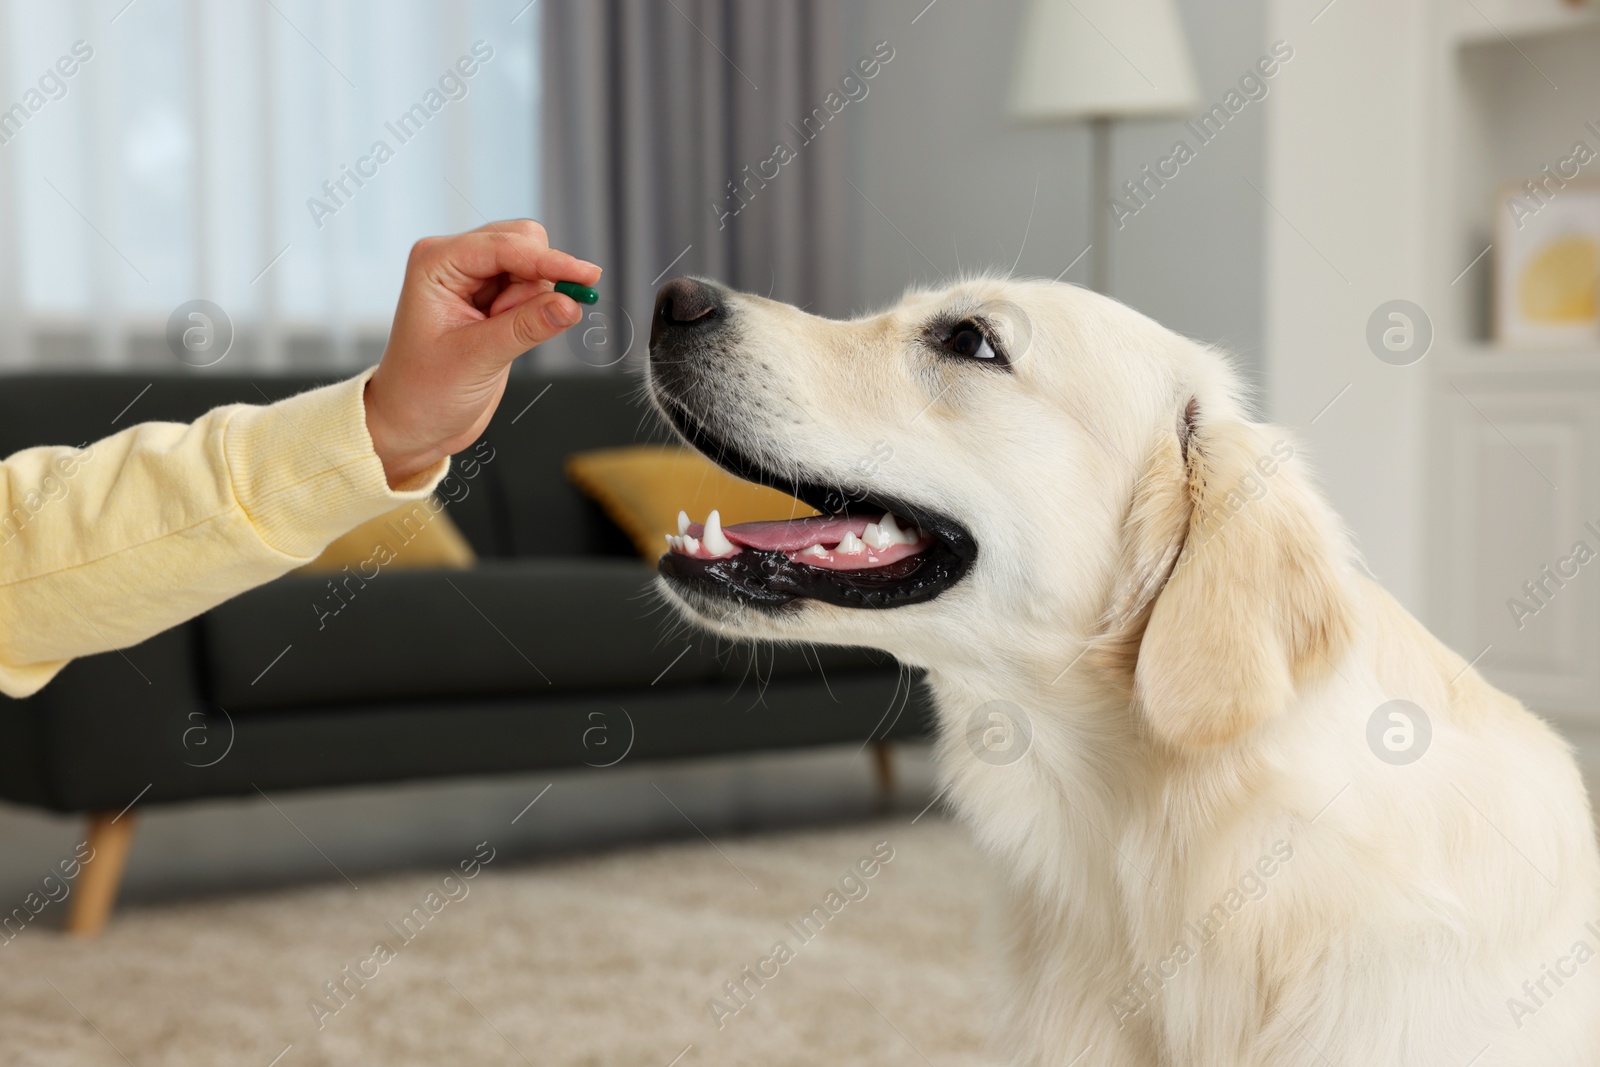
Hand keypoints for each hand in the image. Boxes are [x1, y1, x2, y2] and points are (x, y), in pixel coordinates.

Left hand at [364, 220, 601, 486]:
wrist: (414, 423)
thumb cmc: (423, 392)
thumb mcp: (477, 360)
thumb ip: (526, 328)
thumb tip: (570, 304)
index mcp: (436, 263)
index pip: (504, 246)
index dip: (549, 261)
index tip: (587, 276)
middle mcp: (455, 262)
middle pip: (523, 244)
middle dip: (536, 283)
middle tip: (516, 326)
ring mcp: (475, 280)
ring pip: (533, 267)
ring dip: (534, 302)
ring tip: (502, 338)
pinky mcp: (494, 301)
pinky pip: (534, 290)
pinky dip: (536, 311)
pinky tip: (509, 337)